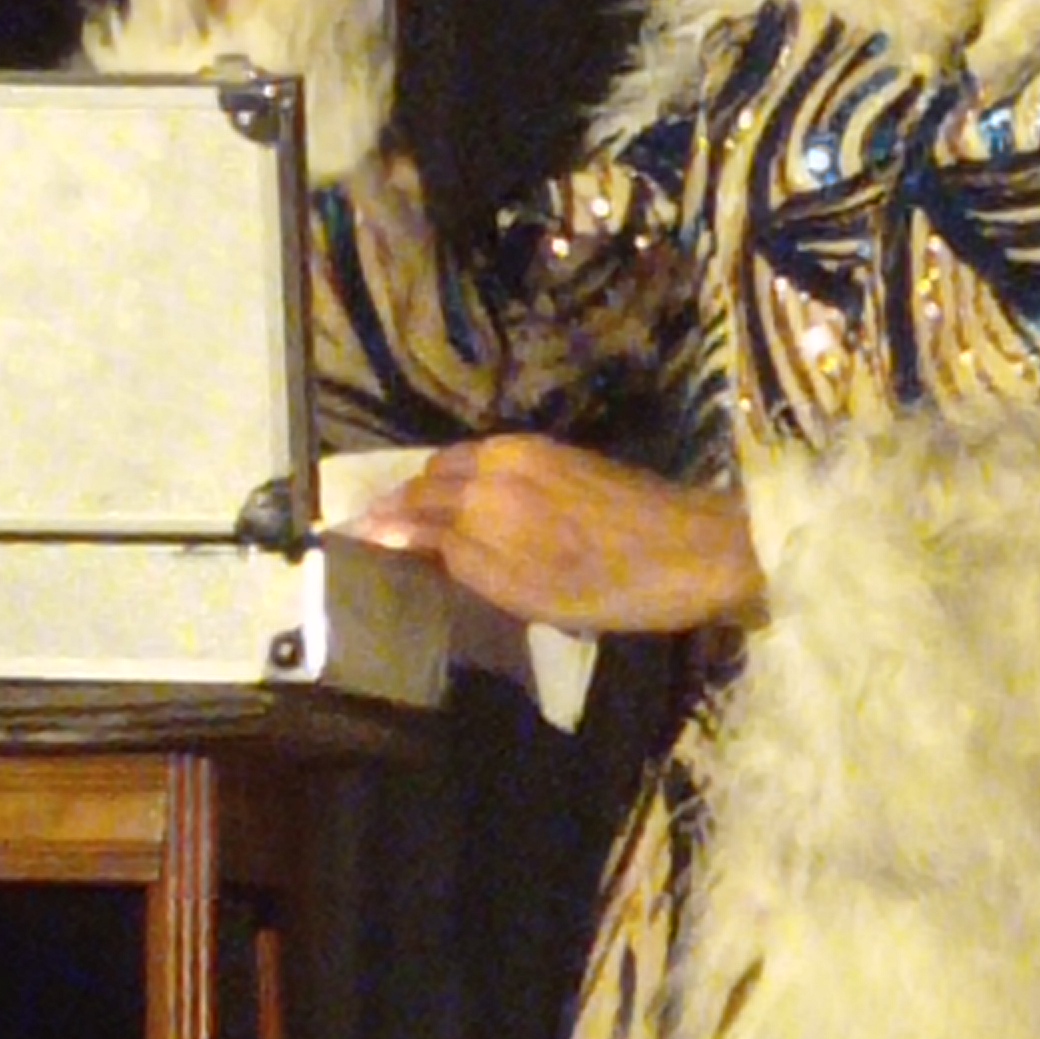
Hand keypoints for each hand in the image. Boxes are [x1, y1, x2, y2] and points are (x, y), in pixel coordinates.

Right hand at [349, 437, 762, 634]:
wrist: (694, 551)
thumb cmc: (606, 584)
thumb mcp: (518, 587)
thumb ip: (450, 552)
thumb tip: (387, 531)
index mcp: (484, 492)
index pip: (408, 503)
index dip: (376, 524)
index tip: (345, 541)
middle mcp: (501, 458)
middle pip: (431, 478)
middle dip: (401, 505)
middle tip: (382, 541)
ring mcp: (536, 452)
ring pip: (462, 467)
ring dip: (435, 493)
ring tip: (423, 532)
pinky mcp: (563, 456)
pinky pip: (493, 464)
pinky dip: (470, 485)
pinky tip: (476, 514)